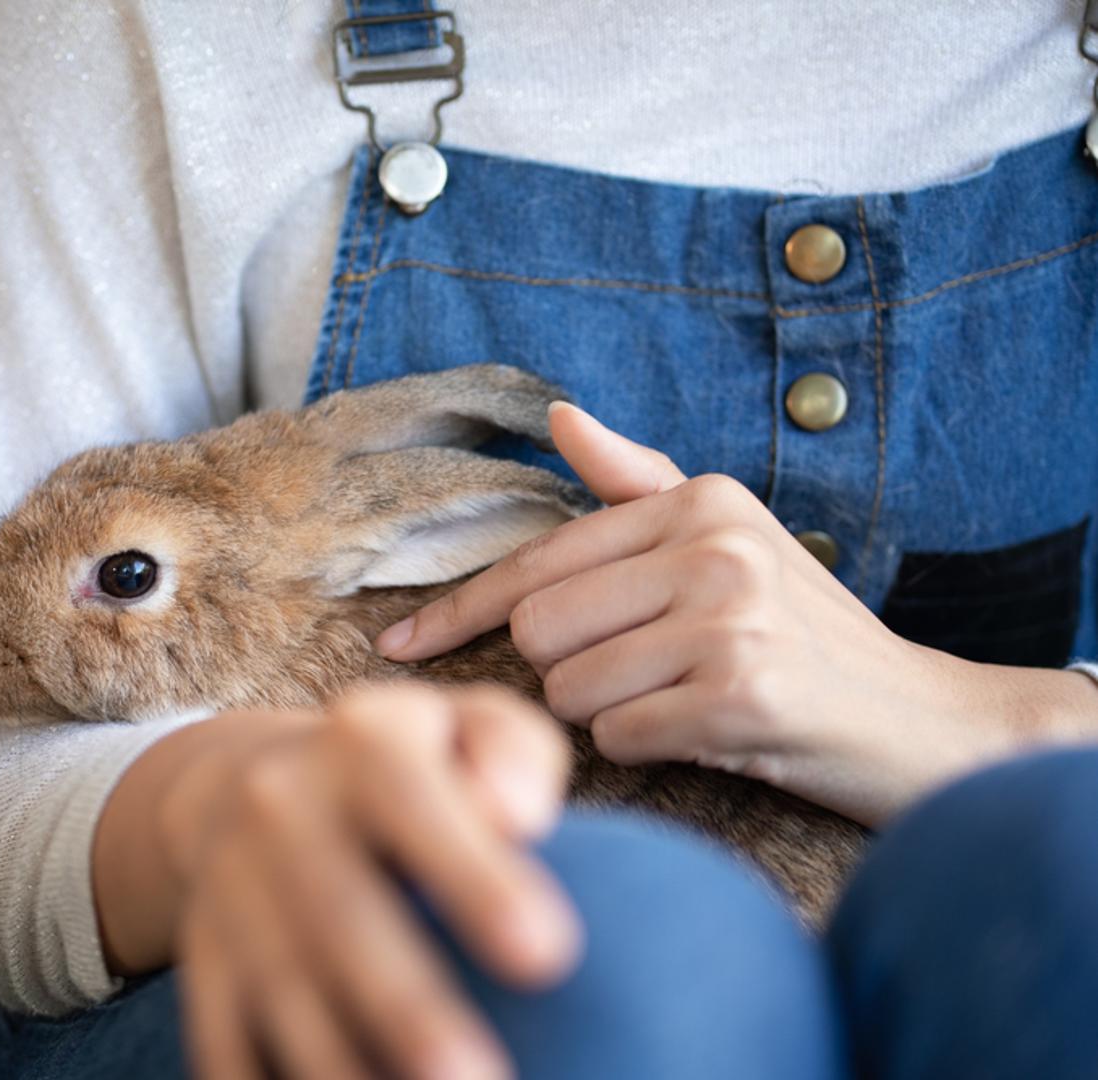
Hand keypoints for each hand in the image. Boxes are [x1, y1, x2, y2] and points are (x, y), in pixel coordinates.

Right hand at [103, 683, 578, 1079]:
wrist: (248, 784)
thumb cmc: (414, 769)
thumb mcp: (468, 727)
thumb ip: (513, 750)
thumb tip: (518, 816)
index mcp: (363, 740)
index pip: (412, 800)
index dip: (474, 876)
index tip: (548, 954)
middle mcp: (280, 805)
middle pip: (340, 916)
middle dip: (406, 1007)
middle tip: (480, 1078)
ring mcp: (232, 888)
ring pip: (282, 993)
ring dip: (342, 1069)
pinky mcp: (203, 961)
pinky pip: (226, 1042)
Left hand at [375, 403, 1097, 825]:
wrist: (919, 719)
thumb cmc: (805, 632)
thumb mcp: (730, 538)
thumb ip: (641, 482)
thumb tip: (564, 416)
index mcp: (697, 501)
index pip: (535, 559)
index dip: (456, 610)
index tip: (399, 643)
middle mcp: (712, 547)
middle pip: (537, 628)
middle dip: (565, 669)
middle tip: (639, 675)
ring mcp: (729, 620)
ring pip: (568, 689)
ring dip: (607, 714)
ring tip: (679, 700)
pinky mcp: (740, 697)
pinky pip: (617, 738)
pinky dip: (645, 748)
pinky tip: (706, 733)